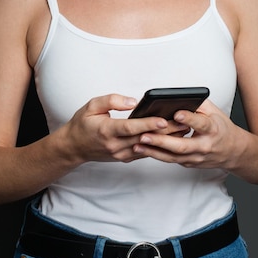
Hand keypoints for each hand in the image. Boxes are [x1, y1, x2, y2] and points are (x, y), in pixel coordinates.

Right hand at [61, 94, 188, 164]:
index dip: (147, 124)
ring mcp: (121, 153)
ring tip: (183, 129)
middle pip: (144, 138)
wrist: (73, 147)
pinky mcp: (125, 157)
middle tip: (183, 122)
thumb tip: (132, 102)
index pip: (130, 128)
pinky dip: (158, 145)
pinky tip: (171, 137)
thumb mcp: (91, 105)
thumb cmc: (82, 123)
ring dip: (165, 139)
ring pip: (147, 147)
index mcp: (106, 130)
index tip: (162, 119)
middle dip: (165, 131)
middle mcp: (115, 145)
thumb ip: (111, 100)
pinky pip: (144, 152)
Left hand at [132, 98, 240, 168]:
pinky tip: (143, 149)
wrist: (233, 152)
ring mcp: (196, 158)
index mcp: (213, 129)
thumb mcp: (214, 111)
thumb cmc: (221, 127)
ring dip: (153, 151)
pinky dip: (156, 155)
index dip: (189, 119)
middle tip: (144, 134)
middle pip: (182, 145)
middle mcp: (204, 146)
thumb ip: (197, 103)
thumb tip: (178, 97)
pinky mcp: (189, 164)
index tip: (176, 113)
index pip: (201, 124)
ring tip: (137, 144)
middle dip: (161, 141)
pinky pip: (171, 160)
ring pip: (173, 157)